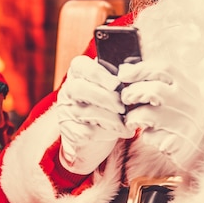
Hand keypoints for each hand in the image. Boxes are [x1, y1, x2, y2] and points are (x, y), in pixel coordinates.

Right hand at [56, 55, 134, 174]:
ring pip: (86, 111)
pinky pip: (88, 131)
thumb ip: (119, 75)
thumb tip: (136, 70)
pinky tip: (122, 131)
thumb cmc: (108, 102)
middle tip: (123, 106)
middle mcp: (68, 90)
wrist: (94, 136)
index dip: (99, 74)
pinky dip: (109, 132)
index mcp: (78, 72)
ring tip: (126, 120)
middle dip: (106, 97)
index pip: (81, 66)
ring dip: (111, 118)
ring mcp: (67, 112)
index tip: (116, 83)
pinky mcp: (71, 132)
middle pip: (80, 88)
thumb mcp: (111, 85)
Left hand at [118, 61, 203, 168]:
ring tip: (133, 120)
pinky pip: (151, 137)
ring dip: (133, 116)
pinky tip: (151, 134)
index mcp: (186, 85)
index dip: (140, 69)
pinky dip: (146, 136)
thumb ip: (154, 77)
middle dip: (132, 92)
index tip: (124, 74)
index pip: (163, 69)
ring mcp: (182, 123)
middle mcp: (186, 102)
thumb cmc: (183, 110)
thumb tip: (125, 69)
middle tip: (126, 98)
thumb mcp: (177, 89)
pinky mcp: (176, 143)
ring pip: (146, 114)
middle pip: (154, 90)